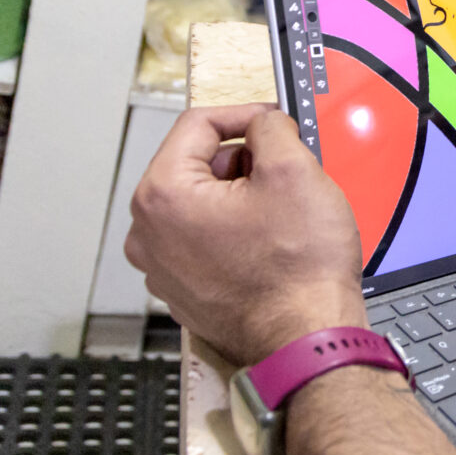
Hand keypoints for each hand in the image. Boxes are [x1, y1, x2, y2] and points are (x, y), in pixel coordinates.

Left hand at [127, 104, 366, 365]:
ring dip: (241, 198)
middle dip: (245, 162)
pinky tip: (271, 246)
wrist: (306, 339)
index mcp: (162, 195)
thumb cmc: (298, 270)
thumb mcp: (295, 171)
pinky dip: (236, 233)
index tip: (275, 122)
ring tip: (283, 214)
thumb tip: (263, 125)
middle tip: (289, 173)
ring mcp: (162, 268)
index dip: (245, 115)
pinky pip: (205, 242)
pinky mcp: (184, 292)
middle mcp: (148, 233)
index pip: (197, 126)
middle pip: (197, 166)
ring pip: (202, 205)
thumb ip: (272, 129)